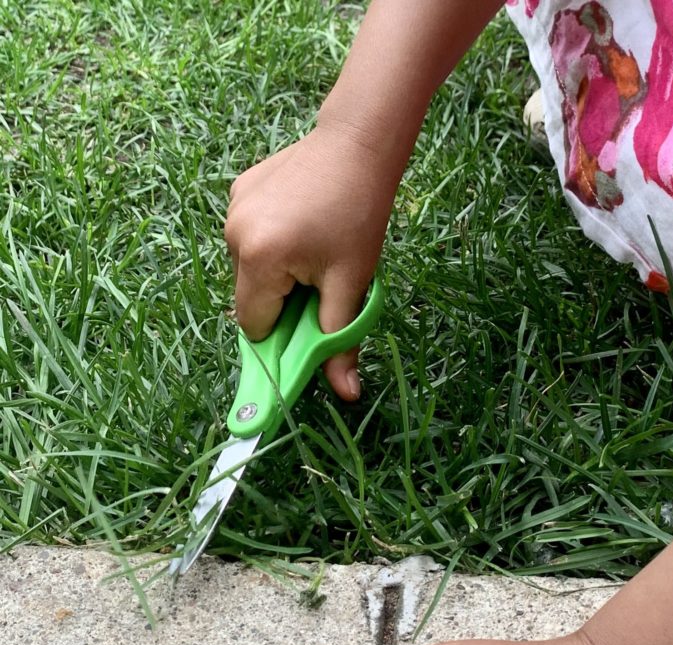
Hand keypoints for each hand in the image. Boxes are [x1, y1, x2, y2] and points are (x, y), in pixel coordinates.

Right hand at [224, 126, 394, 399]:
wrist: (358, 142)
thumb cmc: (359, 213)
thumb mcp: (352, 283)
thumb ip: (339, 340)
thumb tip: (346, 394)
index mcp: (260, 259)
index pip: (254, 326)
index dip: (282, 335)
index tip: (308, 324)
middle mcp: (235, 234)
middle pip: (249, 299)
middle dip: (282, 303)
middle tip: (320, 281)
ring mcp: (233, 209)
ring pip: (249, 270)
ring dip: (276, 274)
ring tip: (313, 247)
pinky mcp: (238, 191)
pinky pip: (250, 239)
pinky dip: (271, 245)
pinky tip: (301, 223)